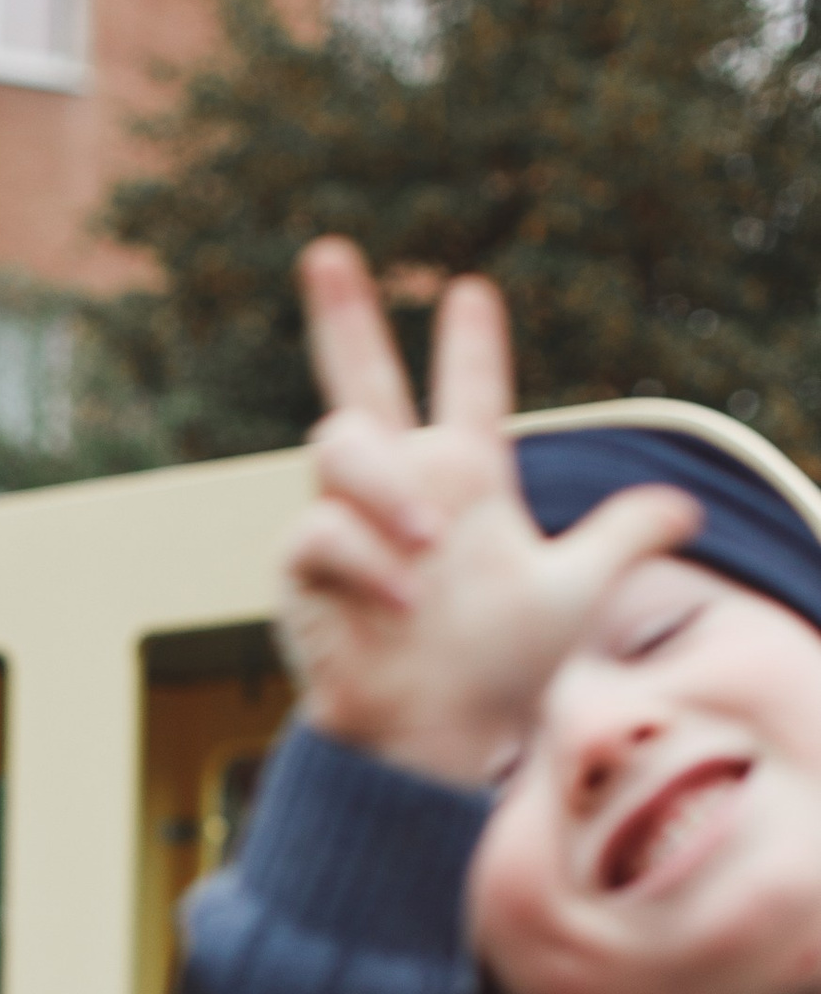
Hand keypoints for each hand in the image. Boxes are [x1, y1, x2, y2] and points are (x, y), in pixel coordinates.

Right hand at [280, 238, 699, 787]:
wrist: (441, 741)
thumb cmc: (501, 673)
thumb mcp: (576, 593)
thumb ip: (623, 537)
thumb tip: (687, 507)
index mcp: (465, 481)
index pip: (465, 394)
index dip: (470, 346)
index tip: (472, 292)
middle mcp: (402, 490)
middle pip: (361, 380)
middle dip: (341, 316)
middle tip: (327, 252)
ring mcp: (350, 526)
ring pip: (339, 445)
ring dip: (386, 487)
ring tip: (431, 547)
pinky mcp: (306, 571)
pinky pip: (321, 532)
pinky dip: (366, 559)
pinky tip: (403, 599)